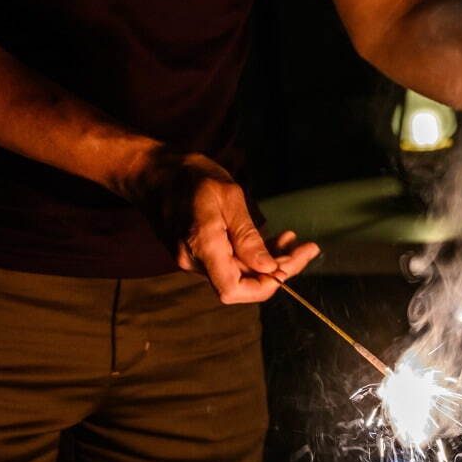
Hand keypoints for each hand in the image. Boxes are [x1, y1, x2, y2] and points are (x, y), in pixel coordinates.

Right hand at [124, 148, 319, 302]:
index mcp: (202, 247)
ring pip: (238, 272)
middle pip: (242, 282)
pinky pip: (229, 262)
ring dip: (268, 260)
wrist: (153, 170)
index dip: (265, 285)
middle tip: (307, 248)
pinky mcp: (197, 252)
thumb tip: (268, 268)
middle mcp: (194, 261)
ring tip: (292, 239)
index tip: (291, 264)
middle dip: (278, 268)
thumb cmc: (191, 176)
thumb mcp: (228, 197)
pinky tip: (272, 240)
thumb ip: (247, 236)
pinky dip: (252, 254)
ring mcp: (193, 259)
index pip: (234, 290)